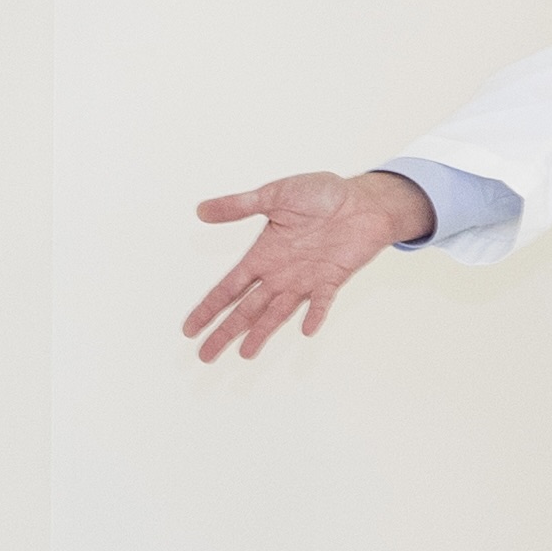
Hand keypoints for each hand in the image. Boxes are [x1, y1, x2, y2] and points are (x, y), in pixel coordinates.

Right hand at [183, 170, 434, 363]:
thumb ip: (239, 205)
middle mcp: (279, 274)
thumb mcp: (274, 195)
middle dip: (225, 331)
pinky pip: (322, 301)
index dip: (209, 309)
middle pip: (246, 309)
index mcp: (263, 255)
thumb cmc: (321, 194)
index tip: (190, 329)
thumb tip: (201, 210)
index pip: (228, 288)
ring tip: (244, 354)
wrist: (362, 201)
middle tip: (205, 355)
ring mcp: (305, 280)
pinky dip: (315, 315)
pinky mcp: (331, 279)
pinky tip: (305, 330)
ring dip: (261, 333)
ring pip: (276, 313)